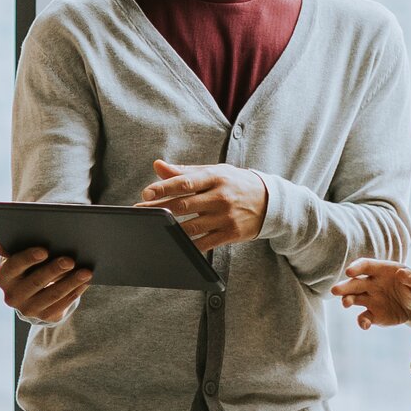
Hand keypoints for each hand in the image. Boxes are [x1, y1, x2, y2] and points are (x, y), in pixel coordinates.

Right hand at [0, 233, 93, 323]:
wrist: (32, 292)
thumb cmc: (25, 265)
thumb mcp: (14, 254)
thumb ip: (3, 245)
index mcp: (2, 277)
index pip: (13, 267)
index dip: (28, 259)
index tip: (44, 250)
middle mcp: (12, 296)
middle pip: (35, 282)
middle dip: (53, 270)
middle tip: (70, 260)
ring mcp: (28, 309)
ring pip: (52, 295)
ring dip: (70, 282)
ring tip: (85, 271)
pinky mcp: (44, 317)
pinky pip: (62, 304)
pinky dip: (75, 292)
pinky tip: (85, 282)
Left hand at [138, 159, 268, 251]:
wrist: (271, 201)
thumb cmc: (235, 183)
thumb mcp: (214, 172)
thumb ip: (184, 171)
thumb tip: (157, 166)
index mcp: (215, 177)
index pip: (184, 183)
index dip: (163, 188)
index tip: (146, 193)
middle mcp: (220, 197)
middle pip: (184, 205)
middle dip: (159, 210)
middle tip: (139, 212)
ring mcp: (226, 217)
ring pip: (191, 226)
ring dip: (169, 229)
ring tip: (151, 229)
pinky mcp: (230, 234)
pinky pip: (204, 243)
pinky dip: (187, 245)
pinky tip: (173, 244)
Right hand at [331, 258, 410, 328]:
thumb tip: (402, 274)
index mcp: (380, 271)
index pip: (365, 266)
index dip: (356, 267)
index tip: (349, 272)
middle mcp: (371, 284)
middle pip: (354, 283)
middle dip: (344, 286)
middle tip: (335, 290)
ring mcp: (370, 299)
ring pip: (353, 298)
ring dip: (347, 300)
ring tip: (346, 303)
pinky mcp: (373, 314)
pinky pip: (364, 317)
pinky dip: (362, 321)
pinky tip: (365, 325)